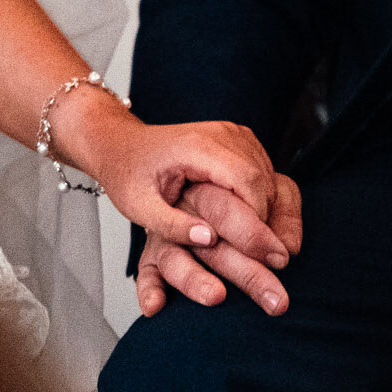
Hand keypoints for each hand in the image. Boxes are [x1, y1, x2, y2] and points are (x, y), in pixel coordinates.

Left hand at [51, 90, 283, 251]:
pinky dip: (266, 197)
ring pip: (268, 173)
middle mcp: (221, 134)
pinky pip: (264, 168)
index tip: (260, 251)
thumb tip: (209, 239)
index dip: (257, 217)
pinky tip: (256, 223)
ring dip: (270, 209)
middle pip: (262, 177)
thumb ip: (171, 225)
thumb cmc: (127, 175)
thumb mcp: (139, 208)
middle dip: (269, 218)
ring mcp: (233, 133)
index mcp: (197, 147)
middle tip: (270, 257)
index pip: (246, 180)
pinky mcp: (238, 139)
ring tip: (263, 244)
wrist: (121, 144)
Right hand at [136, 176, 305, 316]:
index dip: (254, 235)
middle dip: (246, 273)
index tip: (281, 259)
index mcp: (212, 190)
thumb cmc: (241, 195)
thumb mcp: (270, 187)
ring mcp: (166, 237)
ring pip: (175, 258)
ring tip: (216, 296)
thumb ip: (283, 211)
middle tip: (274, 299)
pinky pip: (146, 274)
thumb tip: (289, 247)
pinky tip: (155, 307)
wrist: (194, 181)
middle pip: (211, 243)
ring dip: (194, 279)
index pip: (229, 210)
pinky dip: (148, 291)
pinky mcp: (152, 257)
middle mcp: (185, 212)